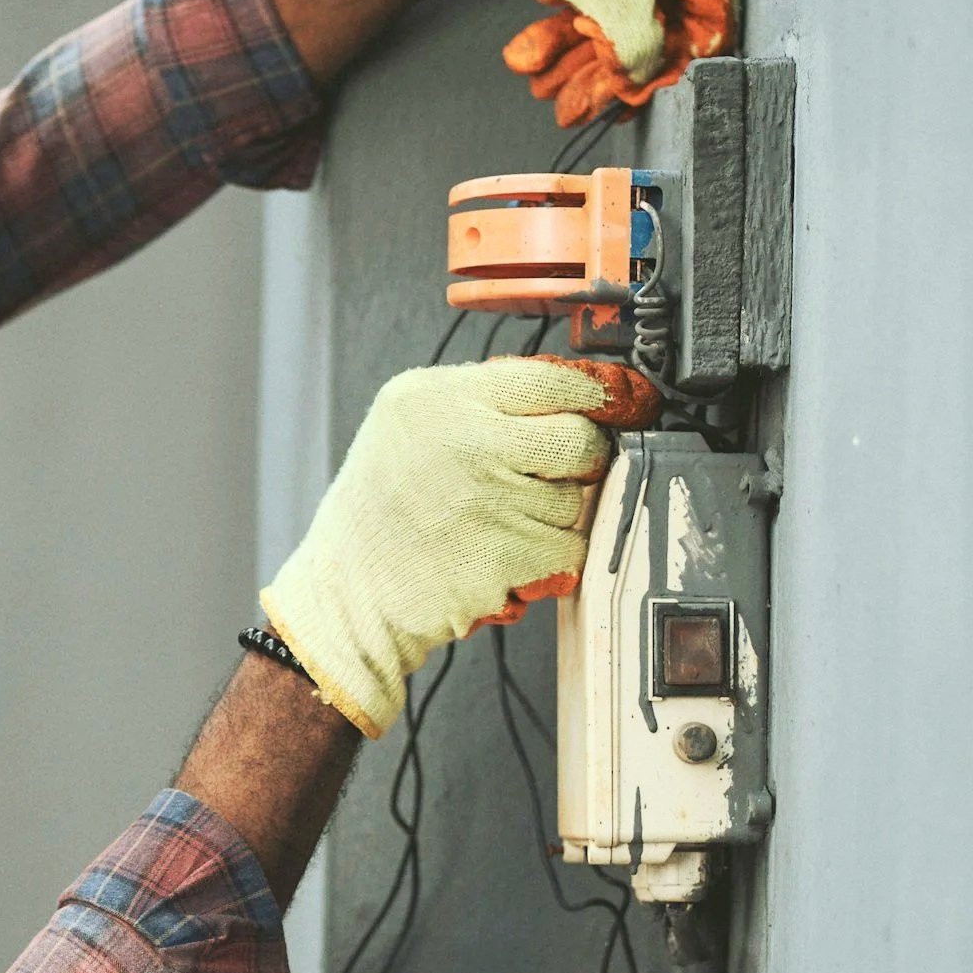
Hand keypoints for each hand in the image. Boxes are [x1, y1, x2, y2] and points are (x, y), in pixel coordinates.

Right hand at [259, 357, 658, 738]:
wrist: (347, 594)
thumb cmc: (379, 513)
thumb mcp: (407, 425)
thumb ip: (480, 401)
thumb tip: (578, 394)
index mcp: (435, 398)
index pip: (551, 378)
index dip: (601, 394)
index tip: (625, 403)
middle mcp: (464, 440)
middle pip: (580, 439)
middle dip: (580, 462)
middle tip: (547, 478)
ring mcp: (489, 499)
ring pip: (577, 500)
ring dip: (553, 517)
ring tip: (498, 526)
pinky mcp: (508, 555)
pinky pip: (571, 549)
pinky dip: (550, 560)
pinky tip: (505, 558)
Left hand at [434, 0, 743, 124]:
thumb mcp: (619, 8)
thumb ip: (640, 56)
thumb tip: (641, 81)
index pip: (713, 22)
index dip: (673, 68)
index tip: (636, 100)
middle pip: (660, 19)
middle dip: (612, 65)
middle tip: (578, 105)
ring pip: (619, 9)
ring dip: (580, 55)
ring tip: (545, 89)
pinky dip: (566, 26)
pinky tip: (534, 61)